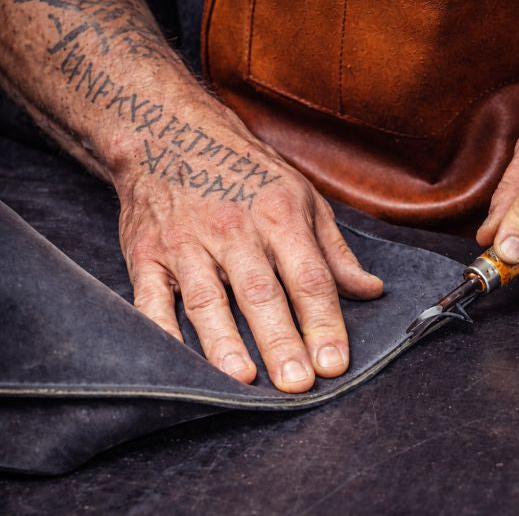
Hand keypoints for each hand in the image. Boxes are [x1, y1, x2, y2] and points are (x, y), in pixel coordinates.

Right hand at [115, 121, 382, 391]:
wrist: (169, 135)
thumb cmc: (246, 172)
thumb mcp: (303, 198)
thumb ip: (335, 251)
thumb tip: (371, 291)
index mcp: (280, 216)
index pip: (310, 277)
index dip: (324, 322)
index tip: (335, 364)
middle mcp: (234, 230)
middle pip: (261, 293)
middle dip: (281, 341)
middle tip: (297, 385)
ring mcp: (186, 243)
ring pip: (208, 299)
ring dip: (224, 342)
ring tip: (243, 380)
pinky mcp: (147, 255)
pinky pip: (151, 299)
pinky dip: (162, 331)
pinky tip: (178, 362)